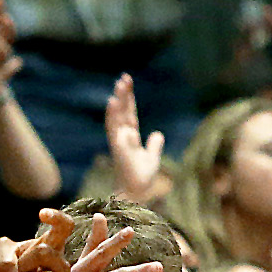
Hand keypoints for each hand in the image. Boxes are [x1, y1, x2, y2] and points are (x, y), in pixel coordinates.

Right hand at [103, 73, 169, 201]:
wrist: (137, 193)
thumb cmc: (142, 177)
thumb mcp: (152, 158)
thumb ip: (154, 145)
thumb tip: (157, 134)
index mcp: (130, 136)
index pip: (129, 113)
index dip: (128, 98)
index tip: (127, 82)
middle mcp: (123, 137)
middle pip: (122, 112)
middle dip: (123, 95)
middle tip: (123, 78)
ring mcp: (120, 143)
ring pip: (117, 119)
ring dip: (117, 104)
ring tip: (118, 88)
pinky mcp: (119, 150)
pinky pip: (117, 132)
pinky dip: (114, 119)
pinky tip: (113, 104)